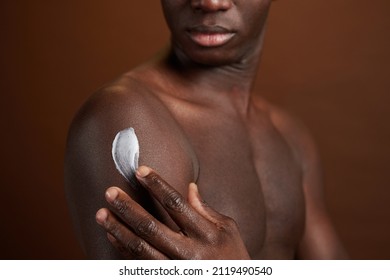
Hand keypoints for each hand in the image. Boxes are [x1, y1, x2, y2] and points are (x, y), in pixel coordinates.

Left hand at [95, 166, 250, 259]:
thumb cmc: (233, 255)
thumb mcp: (227, 230)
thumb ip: (206, 210)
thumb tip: (189, 187)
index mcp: (206, 234)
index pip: (177, 204)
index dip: (157, 185)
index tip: (140, 170)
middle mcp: (189, 253)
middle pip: (152, 227)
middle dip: (129, 208)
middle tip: (110, 192)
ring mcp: (176, 269)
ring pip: (140, 249)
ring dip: (118, 230)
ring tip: (101, 213)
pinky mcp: (166, 278)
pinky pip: (140, 265)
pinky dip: (123, 250)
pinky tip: (113, 235)